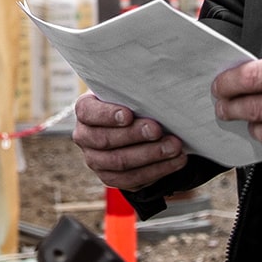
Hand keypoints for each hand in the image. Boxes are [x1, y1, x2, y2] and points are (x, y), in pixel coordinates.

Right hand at [72, 92, 189, 189]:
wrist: (139, 126)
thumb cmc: (135, 103)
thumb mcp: (131, 91)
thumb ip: (136, 88)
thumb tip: (160, 81)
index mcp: (85, 111)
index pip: (88, 112)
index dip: (107, 115)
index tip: (129, 114)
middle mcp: (85, 137)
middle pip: (105, 140)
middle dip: (135, 136)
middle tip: (159, 130)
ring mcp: (96, 161)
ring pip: (120, 163)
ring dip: (150, 155)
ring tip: (175, 147)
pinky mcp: (112, 178)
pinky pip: (133, 180)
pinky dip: (157, 171)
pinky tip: (176, 162)